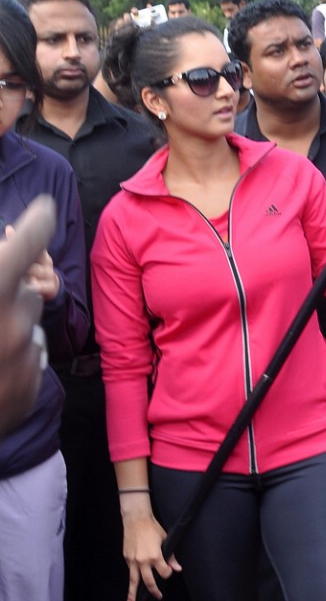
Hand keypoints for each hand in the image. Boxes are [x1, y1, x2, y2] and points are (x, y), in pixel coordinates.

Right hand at [0, 198, 54, 435]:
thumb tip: (6, 248)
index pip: (30, 241)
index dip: (37, 222)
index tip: (44, 210)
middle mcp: (14, 324)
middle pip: (27, 291)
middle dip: (7, 293)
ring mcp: (25, 361)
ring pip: (29, 328)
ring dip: (11, 329)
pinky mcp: (30, 389)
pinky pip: (31, 359)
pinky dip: (13, 361)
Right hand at [122, 510, 180, 600]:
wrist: (136, 520)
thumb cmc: (152, 528)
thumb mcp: (165, 540)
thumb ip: (170, 556)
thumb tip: (177, 568)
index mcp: (155, 556)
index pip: (164, 572)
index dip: (168, 573)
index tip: (168, 571)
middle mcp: (143, 560)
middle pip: (149, 581)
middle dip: (154, 591)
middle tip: (158, 596)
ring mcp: (133, 560)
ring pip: (134, 581)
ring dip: (133, 593)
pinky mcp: (127, 558)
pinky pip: (130, 572)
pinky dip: (130, 580)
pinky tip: (131, 586)